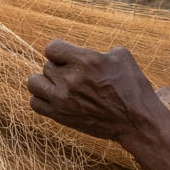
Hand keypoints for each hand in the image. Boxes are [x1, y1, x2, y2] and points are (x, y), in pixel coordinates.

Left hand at [26, 39, 168, 144]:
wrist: (135, 121)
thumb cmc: (132, 87)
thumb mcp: (122, 56)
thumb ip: (98, 50)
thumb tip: (85, 53)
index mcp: (85, 60)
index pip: (52, 48)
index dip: (60, 51)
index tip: (69, 57)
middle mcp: (70, 79)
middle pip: (47, 66)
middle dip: (59, 68)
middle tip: (74, 76)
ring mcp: (63, 99)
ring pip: (34, 83)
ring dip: (44, 82)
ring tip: (57, 85)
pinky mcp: (60, 116)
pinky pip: (35, 103)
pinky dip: (41, 99)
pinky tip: (55, 98)